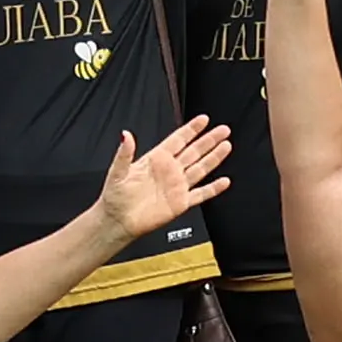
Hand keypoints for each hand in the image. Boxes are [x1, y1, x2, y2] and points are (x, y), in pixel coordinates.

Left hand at [92, 116, 234, 242]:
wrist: (118, 221)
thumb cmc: (115, 197)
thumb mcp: (117, 172)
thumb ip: (125, 153)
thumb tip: (125, 135)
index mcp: (156, 159)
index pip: (178, 140)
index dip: (191, 129)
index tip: (203, 119)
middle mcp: (169, 170)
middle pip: (194, 151)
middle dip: (209, 140)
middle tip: (223, 129)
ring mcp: (176, 186)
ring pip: (200, 168)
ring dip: (214, 158)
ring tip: (226, 146)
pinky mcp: (180, 203)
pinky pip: (201, 194)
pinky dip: (213, 189)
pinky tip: (224, 181)